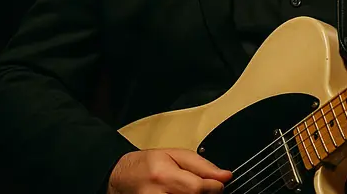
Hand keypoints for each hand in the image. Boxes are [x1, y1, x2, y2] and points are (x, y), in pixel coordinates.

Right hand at [107, 148, 231, 193]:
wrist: (121, 178)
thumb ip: (202, 165)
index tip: (218, 183)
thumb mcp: (175, 155)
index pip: (197, 187)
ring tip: (188, 190)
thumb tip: (225, 176)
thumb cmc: (147, 164)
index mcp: (163, 175)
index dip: (214, 187)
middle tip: (204, 187)